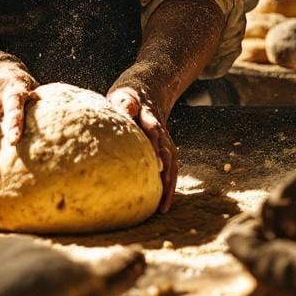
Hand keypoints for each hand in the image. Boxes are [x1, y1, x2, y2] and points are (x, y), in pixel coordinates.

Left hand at [107, 82, 177, 212]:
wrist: (146, 90)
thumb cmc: (127, 97)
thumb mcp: (124, 95)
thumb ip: (126, 102)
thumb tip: (129, 109)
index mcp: (147, 114)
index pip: (152, 128)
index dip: (154, 144)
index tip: (155, 162)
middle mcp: (159, 129)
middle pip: (165, 150)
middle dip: (164, 170)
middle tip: (161, 190)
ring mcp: (164, 139)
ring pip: (171, 161)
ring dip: (168, 182)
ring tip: (163, 205)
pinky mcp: (165, 148)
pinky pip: (170, 167)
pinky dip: (169, 184)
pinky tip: (163, 203)